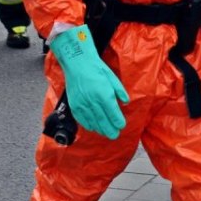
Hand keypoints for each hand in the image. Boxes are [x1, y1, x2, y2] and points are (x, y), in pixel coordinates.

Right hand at [49, 25, 128, 139]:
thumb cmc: (96, 69)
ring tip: (106, 133)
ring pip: (92, 121)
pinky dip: (88, 125)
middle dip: (110, 129)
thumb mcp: (112, 77)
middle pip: (103, 120)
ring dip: (100, 129)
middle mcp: (93, 101)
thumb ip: (120, 91)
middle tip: (115, 135)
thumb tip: (126, 102)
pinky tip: (93, 127)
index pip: (113, 113)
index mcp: (104, 94)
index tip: (122, 126)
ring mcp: (82, 104)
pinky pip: (81, 119)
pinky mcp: (74, 105)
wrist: (78, 64)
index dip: (118, 121)